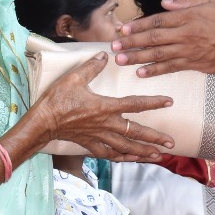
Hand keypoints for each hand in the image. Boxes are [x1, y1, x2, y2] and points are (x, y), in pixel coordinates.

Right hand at [26, 52, 173, 160]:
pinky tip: (133, 160)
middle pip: (136, 133)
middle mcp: (106, 125)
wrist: (43, 122)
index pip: (135, 104)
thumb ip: (92, 66)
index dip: (153, 102)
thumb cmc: (57, 100)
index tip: (169, 102)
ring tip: (159, 156)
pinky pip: (111, 155)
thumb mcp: (74, 78)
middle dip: (155, 138)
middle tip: (171, 143)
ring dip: (144, 152)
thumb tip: (105, 54)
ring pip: (127, 148)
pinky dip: (124, 158)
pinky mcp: (91, 145)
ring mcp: (100, 137)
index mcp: (105, 107)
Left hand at [114, 0, 214, 77]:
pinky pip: (170, 67)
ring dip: (137, 57)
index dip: (138, 25)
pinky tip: (141, 72)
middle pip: (153, 38)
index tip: (123, 29)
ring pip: (158, 54)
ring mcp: (188, 50)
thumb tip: (165, 3)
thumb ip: (186, 0)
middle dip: (131, 42)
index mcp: (187, 17)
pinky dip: (155, 70)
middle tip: (114, 46)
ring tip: (121, 59)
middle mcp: (184, 34)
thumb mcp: (209, 1)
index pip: (157, 20)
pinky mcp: (193, 64)